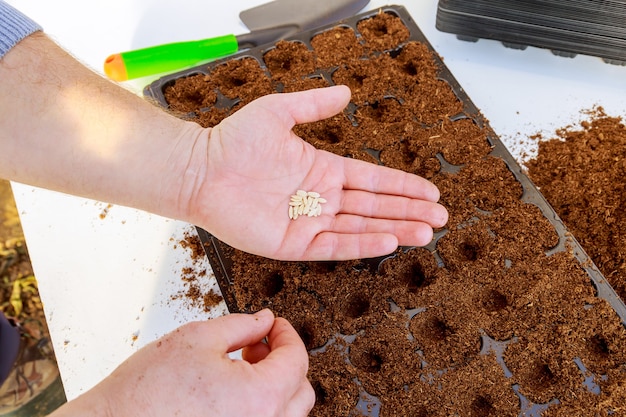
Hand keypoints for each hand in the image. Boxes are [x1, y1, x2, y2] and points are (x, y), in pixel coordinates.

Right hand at [50, 309, 313, 416]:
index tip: (274, 324)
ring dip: (274, 386)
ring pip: (284, 414)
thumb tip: (264, 320)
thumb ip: (241, 325)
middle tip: (257, 343)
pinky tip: (231, 392)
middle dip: (285, 361)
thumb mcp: (198, 338)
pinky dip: (259, 407)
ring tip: (241, 367)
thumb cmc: (146, 389)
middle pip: (300, 392)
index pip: (296, 361)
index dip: (287, 334)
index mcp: (260, 397)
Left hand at [182, 85, 447, 259]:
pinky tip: (389, 241)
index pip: (371, 179)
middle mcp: (320, 197)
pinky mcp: (292, 243)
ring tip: (427, 232)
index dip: (401, 186)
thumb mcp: (278, 112)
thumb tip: (346, 92)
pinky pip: (334, 245)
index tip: (430, 191)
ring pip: (360, 227)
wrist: (200, 170)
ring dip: (395, 229)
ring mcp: (308, 222)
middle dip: (408, 211)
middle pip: (374, 206)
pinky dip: (362, 244)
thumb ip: (313, 105)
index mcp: (321, 169)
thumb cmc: (233, 141)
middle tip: (441, 217)